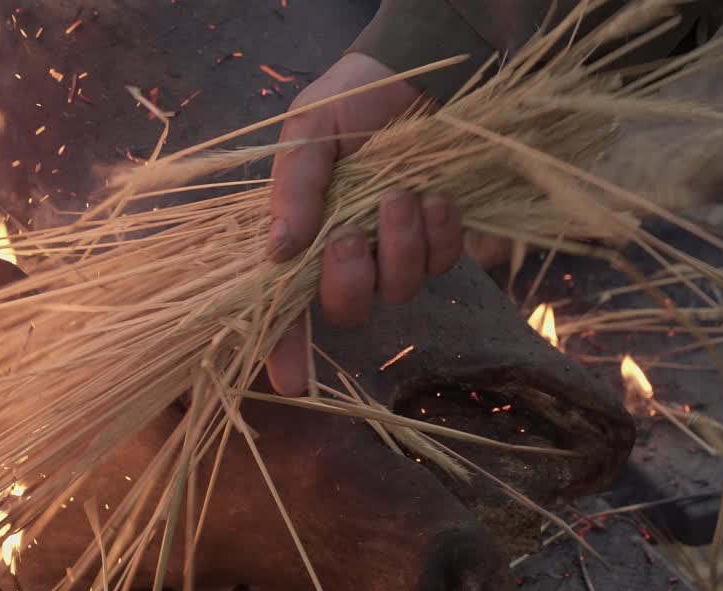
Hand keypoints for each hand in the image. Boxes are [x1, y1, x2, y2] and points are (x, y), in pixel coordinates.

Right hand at [264, 52, 465, 395]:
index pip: (285, 307)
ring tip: (401, 193)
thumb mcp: (308, 133)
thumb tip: (279, 251)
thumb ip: (294, 189)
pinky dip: (439, 232)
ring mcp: (396, 253)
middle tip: (353, 230)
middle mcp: (347, 256)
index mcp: (302, 238)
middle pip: (346, 309)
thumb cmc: (350, 101)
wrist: (416, 75)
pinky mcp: (441, 242)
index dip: (285, 349)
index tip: (289, 383)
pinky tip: (434, 197)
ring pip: (399, 290)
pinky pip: (443, 264)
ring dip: (399, 244)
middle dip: (350, 277)